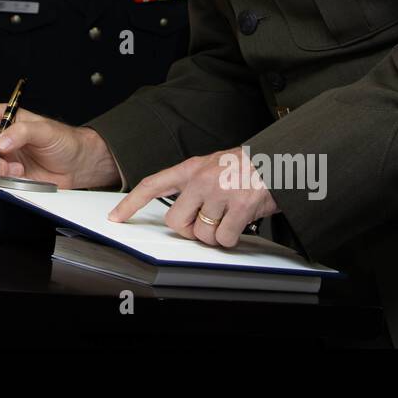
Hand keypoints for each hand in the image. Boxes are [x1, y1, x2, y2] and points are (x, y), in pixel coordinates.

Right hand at [0, 104, 119, 189]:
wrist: (77, 166)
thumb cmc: (64, 141)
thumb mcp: (46, 130)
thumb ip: (23, 132)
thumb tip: (0, 142)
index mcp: (6, 119)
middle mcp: (0, 137)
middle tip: (4, 164)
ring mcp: (2, 157)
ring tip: (17, 171)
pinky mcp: (7, 175)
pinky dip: (3, 181)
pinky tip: (20, 178)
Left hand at [107, 146, 278, 247]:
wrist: (281, 159)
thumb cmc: (249, 165)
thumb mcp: (214, 164)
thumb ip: (195, 184)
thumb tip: (185, 213)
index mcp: (192, 167)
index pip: (153, 185)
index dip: (131, 203)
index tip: (116, 217)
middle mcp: (202, 179)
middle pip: (176, 222)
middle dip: (190, 229)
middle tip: (207, 222)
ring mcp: (220, 193)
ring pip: (202, 234)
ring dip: (216, 234)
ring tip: (230, 216)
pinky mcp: (239, 207)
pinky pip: (224, 239)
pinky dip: (232, 238)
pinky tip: (241, 222)